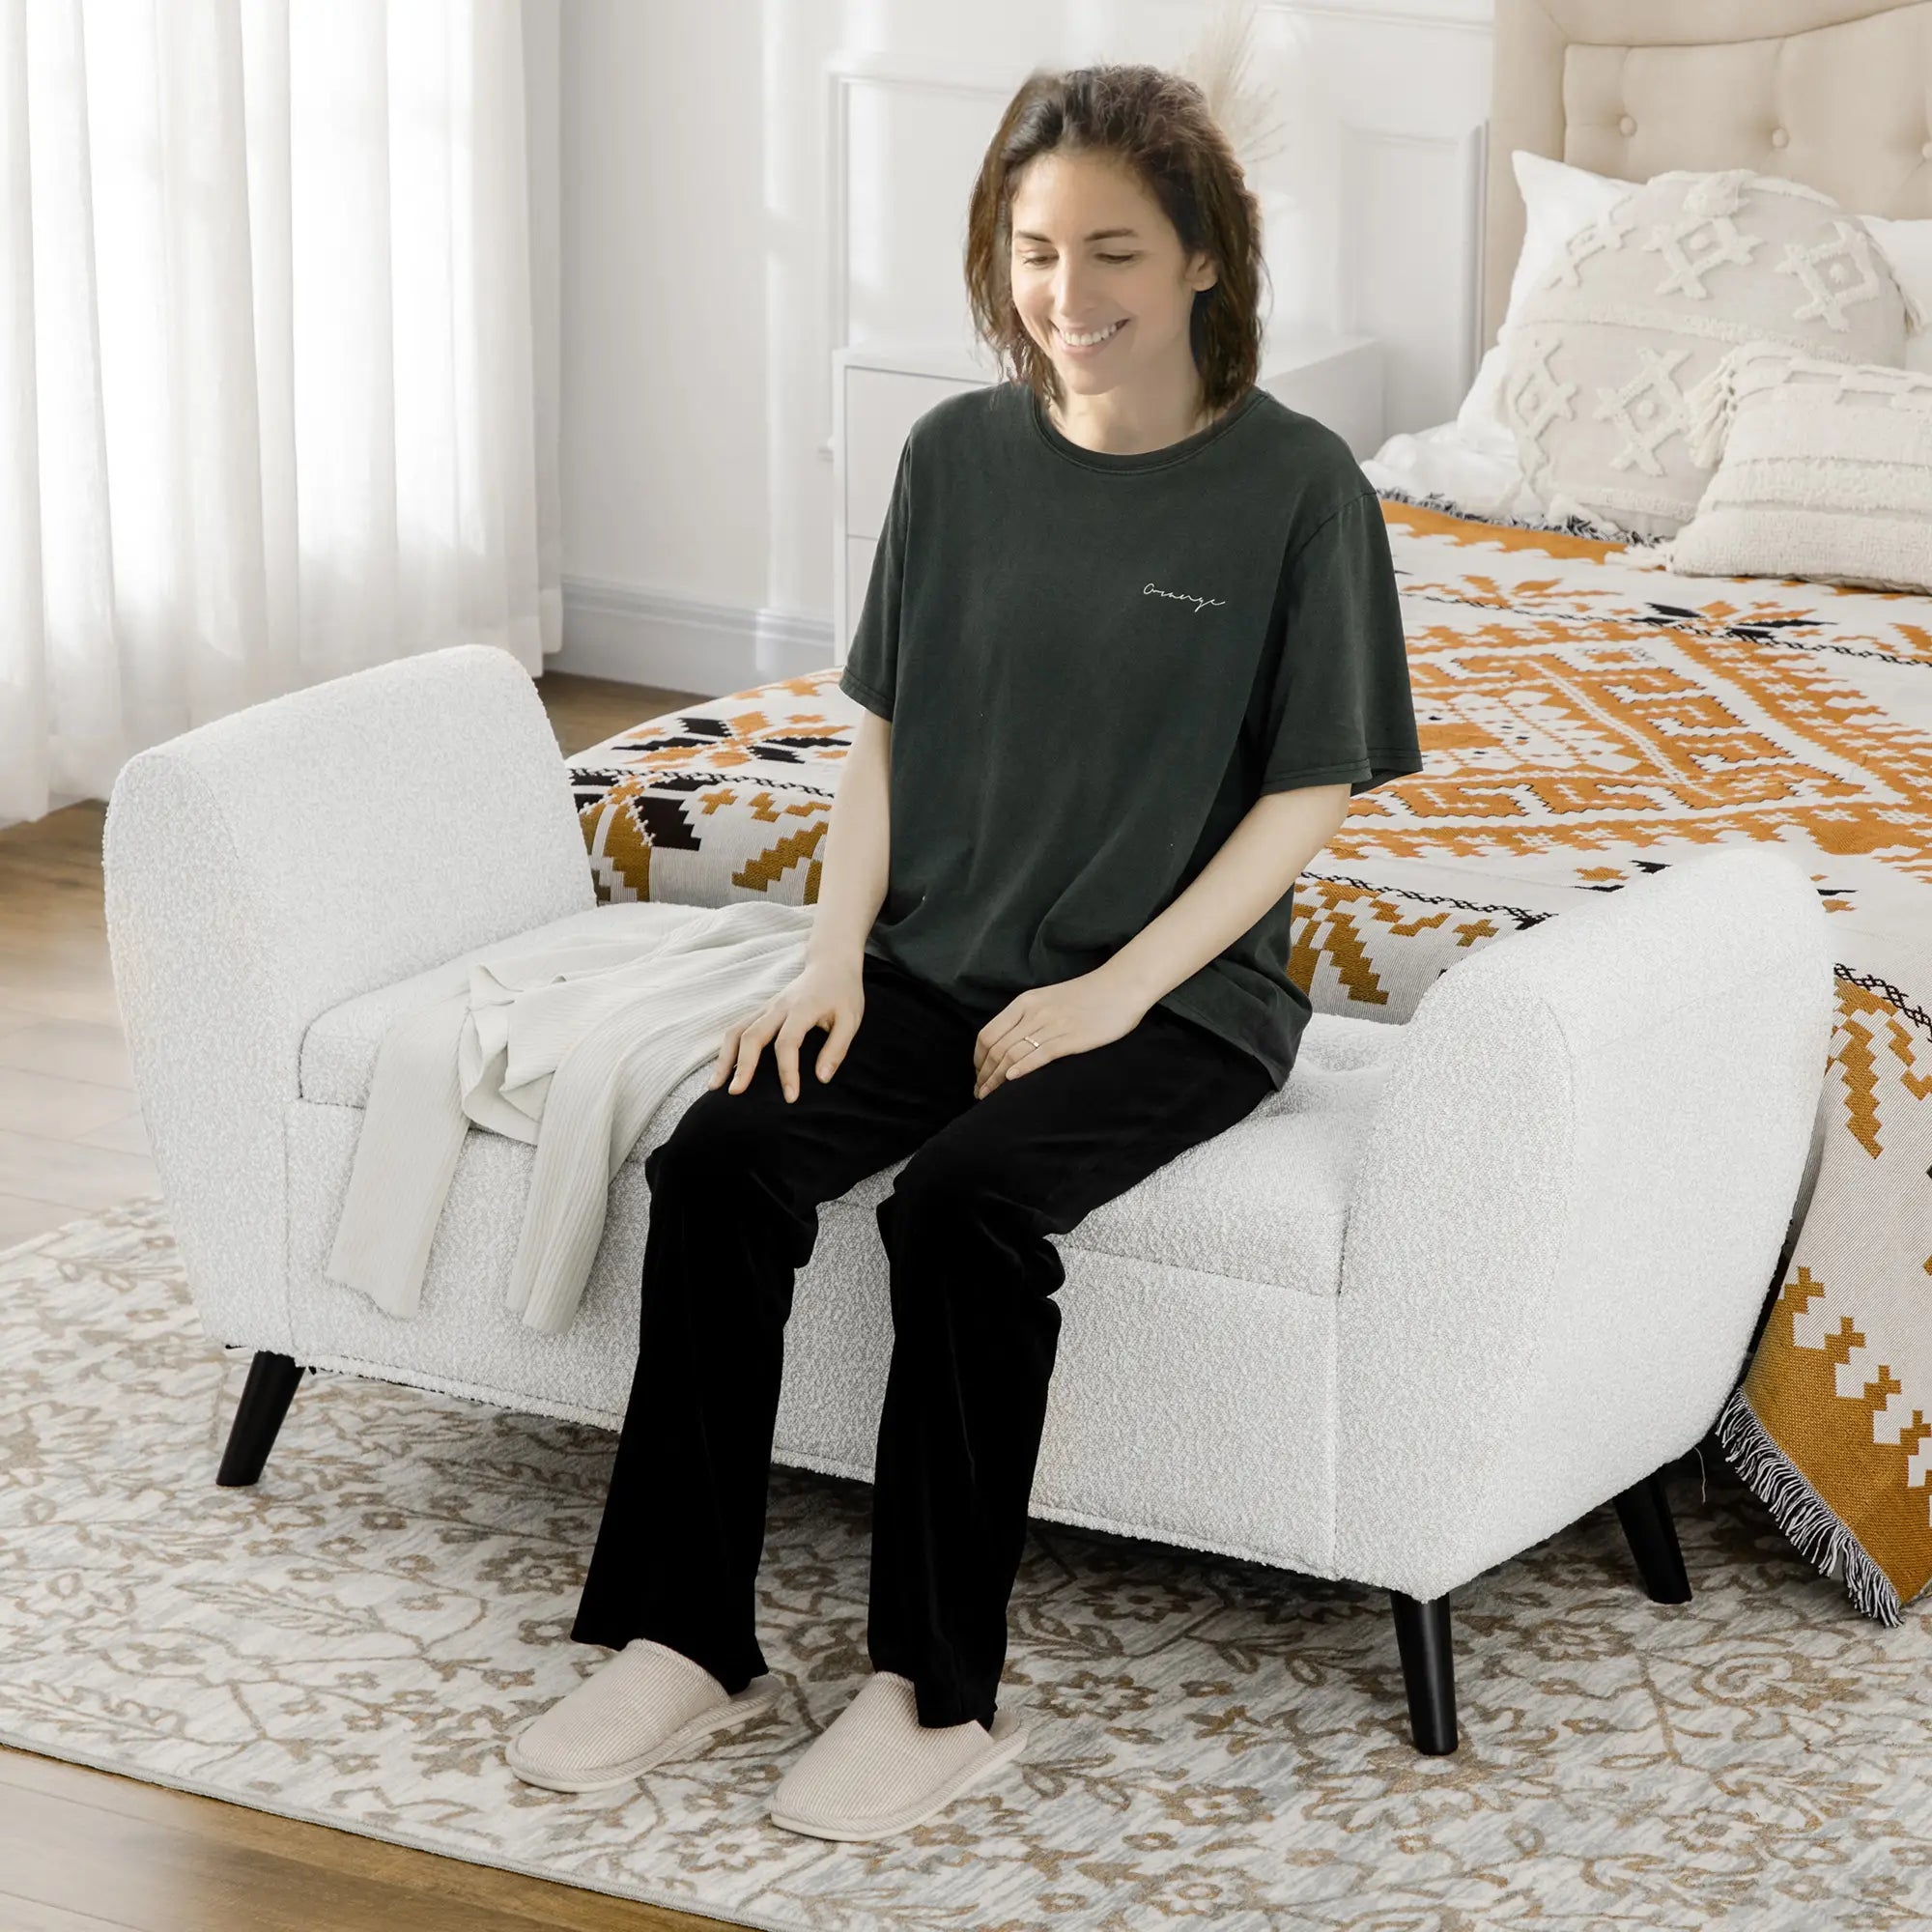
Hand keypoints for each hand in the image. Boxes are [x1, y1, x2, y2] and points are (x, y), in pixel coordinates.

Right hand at [710, 955, 864, 1102]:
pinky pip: (737, 1028)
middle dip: (742, 1065)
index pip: (787, 1042)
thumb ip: (837, 1048)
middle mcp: (779, 1007)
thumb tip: (822, 1078)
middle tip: (736, 1093)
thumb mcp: (851, 1019)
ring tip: (715, 1086)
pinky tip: (722, 1070)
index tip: (790, 1097)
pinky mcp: (761, 1010)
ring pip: (737, 1030)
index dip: (788, 1071)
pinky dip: (726, 1049)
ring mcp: (766, 1007)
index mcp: (802, 1008)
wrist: (830, 963)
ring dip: (724, 1058)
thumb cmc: (843, 993)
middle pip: (752, 1035)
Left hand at [972, 968, 1151, 1099]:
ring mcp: (1052, 1025)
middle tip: (980, 1093)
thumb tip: (1012, 1044)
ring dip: (996, 1079)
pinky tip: (1011, 1081)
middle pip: (996, 1048)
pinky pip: (1040, 1055)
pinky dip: (1022, 1068)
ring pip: (1013, 1054)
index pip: (988, 1034)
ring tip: (990, 1096)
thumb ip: (1029, 1017)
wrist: (1122, 987)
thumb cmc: (1088, 996)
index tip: (979, 1075)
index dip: (978, 1059)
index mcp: (1025, 1002)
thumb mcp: (1049, 1000)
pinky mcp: (1071, 1038)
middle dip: (984, 1074)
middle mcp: (1033, 1013)